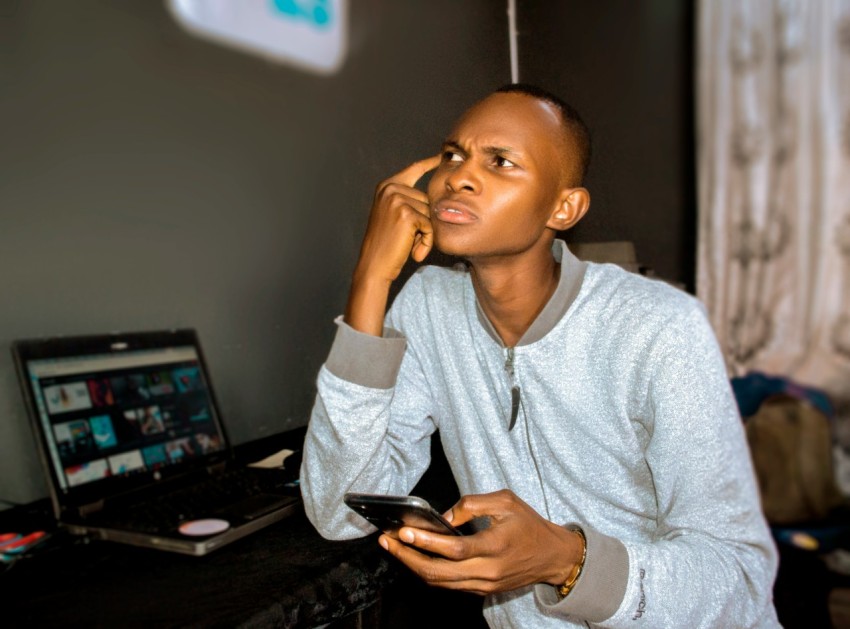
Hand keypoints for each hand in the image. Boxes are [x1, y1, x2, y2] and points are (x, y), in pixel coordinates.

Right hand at [345, 155, 440, 334]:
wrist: (374, 265)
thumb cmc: (387, 245)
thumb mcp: (394, 215)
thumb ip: (409, 201)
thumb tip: (436, 195)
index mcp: (387, 186)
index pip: (413, 169)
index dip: (429, 163)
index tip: (441, 155)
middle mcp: (391, 189)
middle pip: (427, 199)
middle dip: (424, 221)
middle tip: (407, 238)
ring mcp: (397, 199)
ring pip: (430, 213)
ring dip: (426, 233)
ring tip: (409, 244)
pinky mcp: (406, 214)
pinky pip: (430, 226)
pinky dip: (426, 241)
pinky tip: (413, 251)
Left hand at [377, 489, 583, 595]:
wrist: (553, 557)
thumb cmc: (530, 524)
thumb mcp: (505, 501)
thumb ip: (472, 505)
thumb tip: (443, 517)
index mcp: (495, 546)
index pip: (454, 549)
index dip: (427, 541)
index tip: (404, 531)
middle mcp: (487, 571)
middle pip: (439, 572)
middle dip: (408, 557)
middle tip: (388, 541)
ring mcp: (484, 584)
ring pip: (440, 582)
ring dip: (413, 566)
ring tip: (395, 548)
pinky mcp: (482, 590)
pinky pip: (448, 584)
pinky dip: (428, 572)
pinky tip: (415, 556)